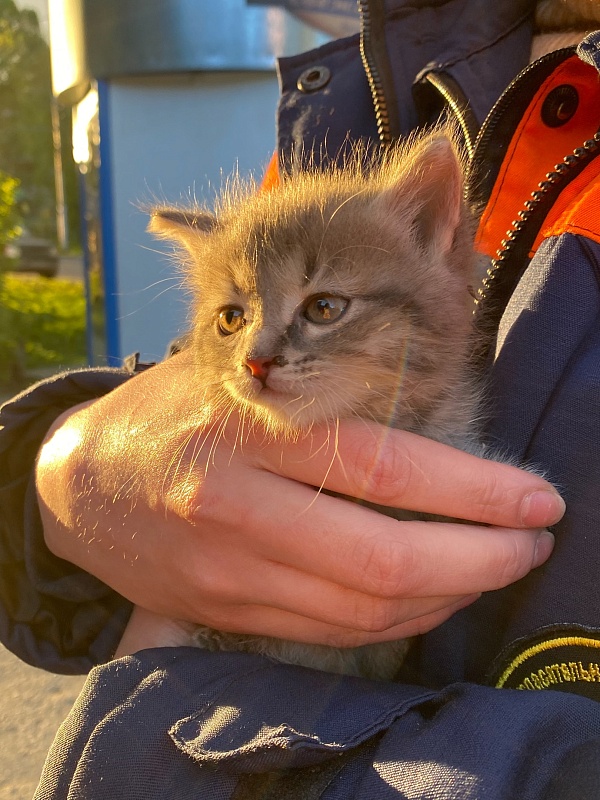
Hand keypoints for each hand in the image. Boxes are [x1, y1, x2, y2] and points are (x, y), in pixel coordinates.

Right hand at [36, 350, 562, 650]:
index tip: (536, 499)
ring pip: (363, 608)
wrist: (81, 478)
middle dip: (480, 559)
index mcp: (251, 427)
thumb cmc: (173, 410)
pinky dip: (394, 621)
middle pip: (382, 558)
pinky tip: (430, 599)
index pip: (382, 467)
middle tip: (531, 543)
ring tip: (494, 569)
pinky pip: (329, 629)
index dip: (474, 490)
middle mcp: (238, 504)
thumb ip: (322, 395)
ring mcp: (229, 568)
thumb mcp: (240, 375)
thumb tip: (433, 424)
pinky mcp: (226, 609)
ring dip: (448, 597)